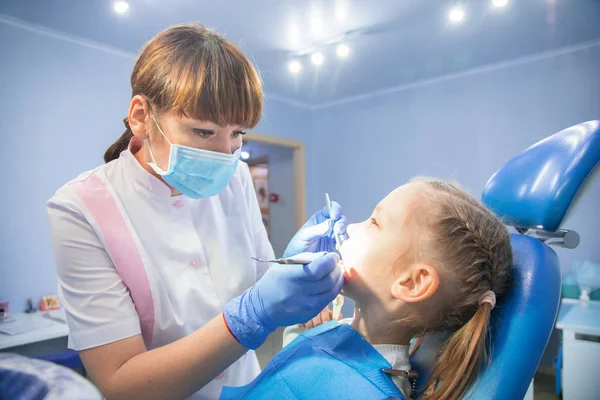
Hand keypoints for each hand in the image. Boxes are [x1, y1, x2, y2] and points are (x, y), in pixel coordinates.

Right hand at [223, 252, 343, 348]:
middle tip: (335, 263)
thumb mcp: (284, 266)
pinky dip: (332, 290)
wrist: (262, 308)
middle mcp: (300, 293)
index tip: (333, 256)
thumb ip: (305, 259)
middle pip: (328, 280)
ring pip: (332, 291)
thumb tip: (325, 256)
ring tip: (335, 273)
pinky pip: (327, 300)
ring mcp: (306, 306)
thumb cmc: (273, 282)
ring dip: (337, 280)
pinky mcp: (311, 314)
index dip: (330, 261)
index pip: (318, 269)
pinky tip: (329, 284)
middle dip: (336, 269)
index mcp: (292, 277)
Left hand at [283, 202, 347, 257]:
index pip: (331, 208)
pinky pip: (346, 245)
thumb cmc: (297, 248)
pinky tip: (340, 249)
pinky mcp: (337, 249)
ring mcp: (334, 238)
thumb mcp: (303, 237)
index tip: (334, 215)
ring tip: (338, 241)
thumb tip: (330, 222)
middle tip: (337, 230)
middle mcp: (329, 227)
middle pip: (341, 219)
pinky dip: (345, 246)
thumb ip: (316, 229)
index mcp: (320, 219)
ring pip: (345, 232)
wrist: (297, 266)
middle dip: (341, 223)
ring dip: (344, 235)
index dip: (335, 209)